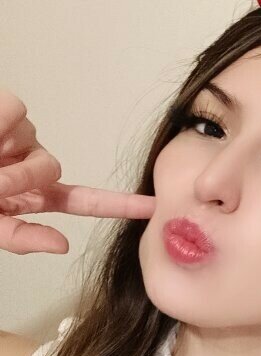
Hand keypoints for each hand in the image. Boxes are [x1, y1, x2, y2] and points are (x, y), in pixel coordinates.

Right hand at [0, 88, 155, 254]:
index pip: (82, 201)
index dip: (117, 204)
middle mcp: (31, 165)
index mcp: (32, 196)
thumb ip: (21, 237)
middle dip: (21, 180)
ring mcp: (19, 138)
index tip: (150, 207)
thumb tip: (63, 244)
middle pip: (52, 170)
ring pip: (35, 143)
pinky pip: (14, 113)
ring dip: (5, 159)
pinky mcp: (8, 111)